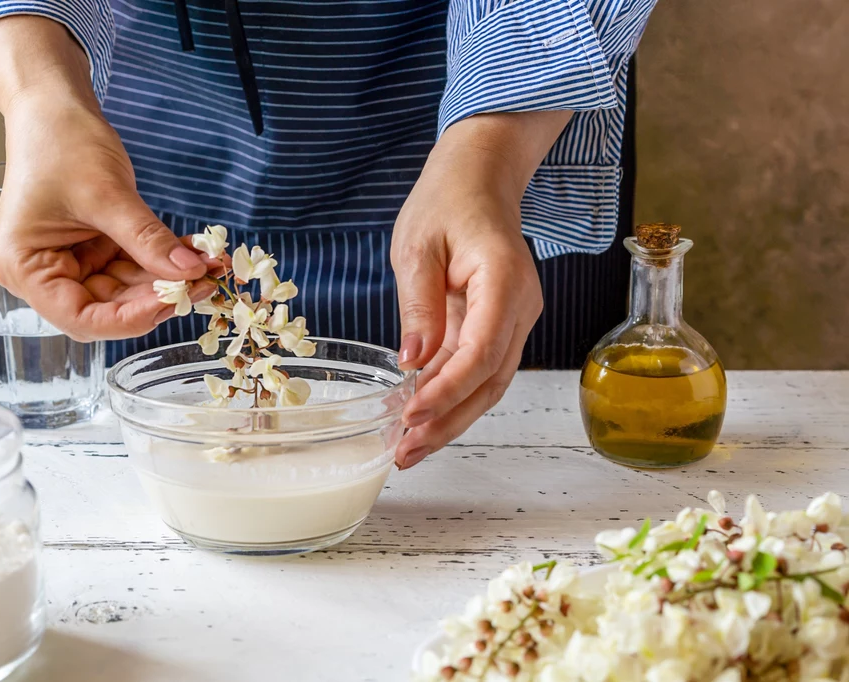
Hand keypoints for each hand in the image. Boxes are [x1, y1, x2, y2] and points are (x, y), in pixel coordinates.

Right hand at [0, 17, 212, 341]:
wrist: (55, 106)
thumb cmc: (61, 142)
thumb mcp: (107, 194)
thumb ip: (147, 240)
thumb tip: (191, 273)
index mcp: (26, 269)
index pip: (81, 318)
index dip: (130, 318)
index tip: (173, 302)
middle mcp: (44, 275)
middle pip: (107, 308)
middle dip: (157, 298)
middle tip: (203, 283)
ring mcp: (71, 264)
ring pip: (127, 291)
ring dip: (167, 281)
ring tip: (209, 266)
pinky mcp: (94, 251)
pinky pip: (133, 268)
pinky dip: (163, 263)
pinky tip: (195, 254)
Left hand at [392, 112, 571, 468]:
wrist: (479, 178)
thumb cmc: (447, 201)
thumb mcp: (417, 246)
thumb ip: (418, 304)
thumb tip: (413, 362)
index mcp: (504, 280)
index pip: (482, 352)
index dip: (447, 390)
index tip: (410, 414)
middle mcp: (522, 306)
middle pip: (491, 381)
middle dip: (448, 421)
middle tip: (405, 451)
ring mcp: (516, 318)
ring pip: (489, 383)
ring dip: (451, 418)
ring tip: (409, 447)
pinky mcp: (501, 325)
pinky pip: (481, 369)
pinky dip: (453, 396)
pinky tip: (422, 417)